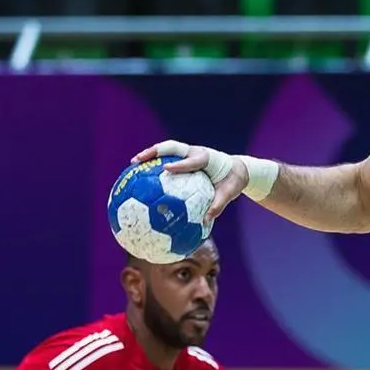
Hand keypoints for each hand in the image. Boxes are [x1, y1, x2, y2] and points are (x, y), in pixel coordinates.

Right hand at [132, 140, 250, 221]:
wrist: (237, 169)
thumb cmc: (232, 181)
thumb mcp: (229, 193)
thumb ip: (218, 205)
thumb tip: (205, 222)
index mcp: (207, 159)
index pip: (192, 161)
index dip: (180, 165)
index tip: (166, 170)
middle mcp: (195, 151)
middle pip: (172, 147)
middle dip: (154, 152)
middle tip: (138, 160)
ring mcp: (188, 152)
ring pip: (166, 150)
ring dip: (149, 155)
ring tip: (132, 164)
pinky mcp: (184, 157)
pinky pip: (166, 158)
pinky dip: (153, 164)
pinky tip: (140, 176)